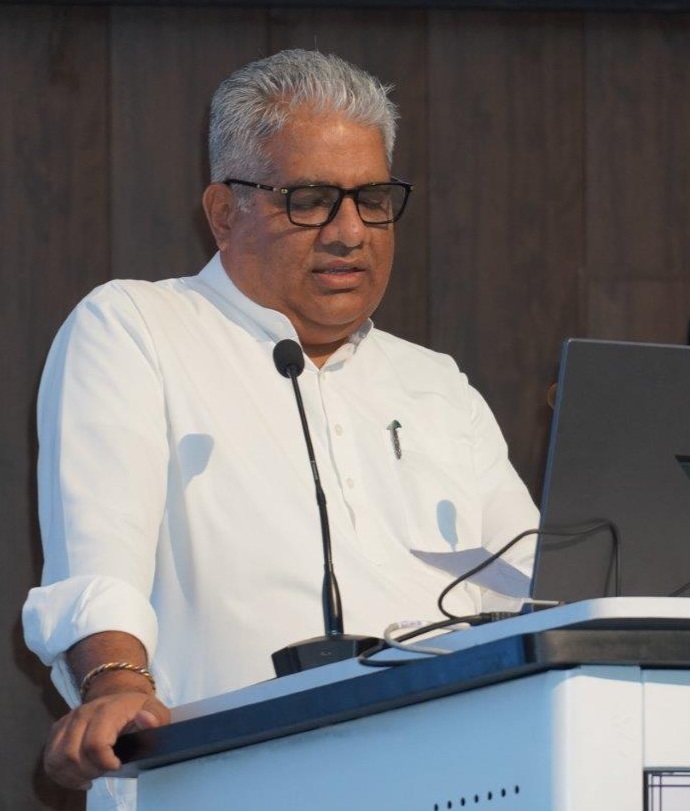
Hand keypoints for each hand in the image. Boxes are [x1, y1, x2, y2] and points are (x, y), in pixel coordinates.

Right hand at [43, 691, 170, 789]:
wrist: (119, 695)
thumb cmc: (138, 708)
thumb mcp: (155, 710)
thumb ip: (156, 717)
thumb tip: (144, 720)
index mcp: (107, 710)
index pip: (94, 744)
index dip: (104, 763)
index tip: (117, 765)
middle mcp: (82, 713)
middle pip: (72, 755)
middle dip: (89, 771)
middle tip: (105, 771)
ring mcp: (67, 721)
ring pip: (56, 759)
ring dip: (73, 775)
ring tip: (92, 774)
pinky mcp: (57, 730)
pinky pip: (50, 760)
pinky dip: (61, 774)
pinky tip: (79, 775)